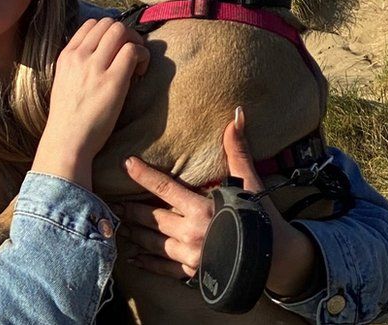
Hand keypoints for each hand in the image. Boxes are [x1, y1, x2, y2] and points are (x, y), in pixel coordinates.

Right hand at [32, 18, 148, 187]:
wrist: (67, 140)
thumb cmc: (68, 118)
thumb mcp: (64, 81)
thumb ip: (78, 65)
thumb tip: (102, 55)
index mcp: (67, 56)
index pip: (91, 24)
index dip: (109, 32)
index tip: (116, 49)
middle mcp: (80, 56)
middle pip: (109, 23)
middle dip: (126, 33)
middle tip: (132, 53)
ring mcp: (96, 67)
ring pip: (121, 31)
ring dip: (136, 41)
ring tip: (138, 62)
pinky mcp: (113, 81)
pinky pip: (133, 51)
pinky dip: (143, 56)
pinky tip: (141, 72)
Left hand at [114, 108, 318, 296]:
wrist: (278, 259)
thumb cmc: (261, 217)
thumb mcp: (249, 182)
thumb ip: (237, 150)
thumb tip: (237, 115)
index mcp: (203, 208)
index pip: (164, 188)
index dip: (143, 175)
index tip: (126, 163)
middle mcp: (193, 233)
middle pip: (152, 218)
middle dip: (130, 209)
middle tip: (110, 200)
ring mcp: (190, 255)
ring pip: (152, 242)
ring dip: (134, 233)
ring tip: (117, 223)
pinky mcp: (192, 272)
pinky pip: (162, 268)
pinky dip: (146, 262)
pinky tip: (133, 256)